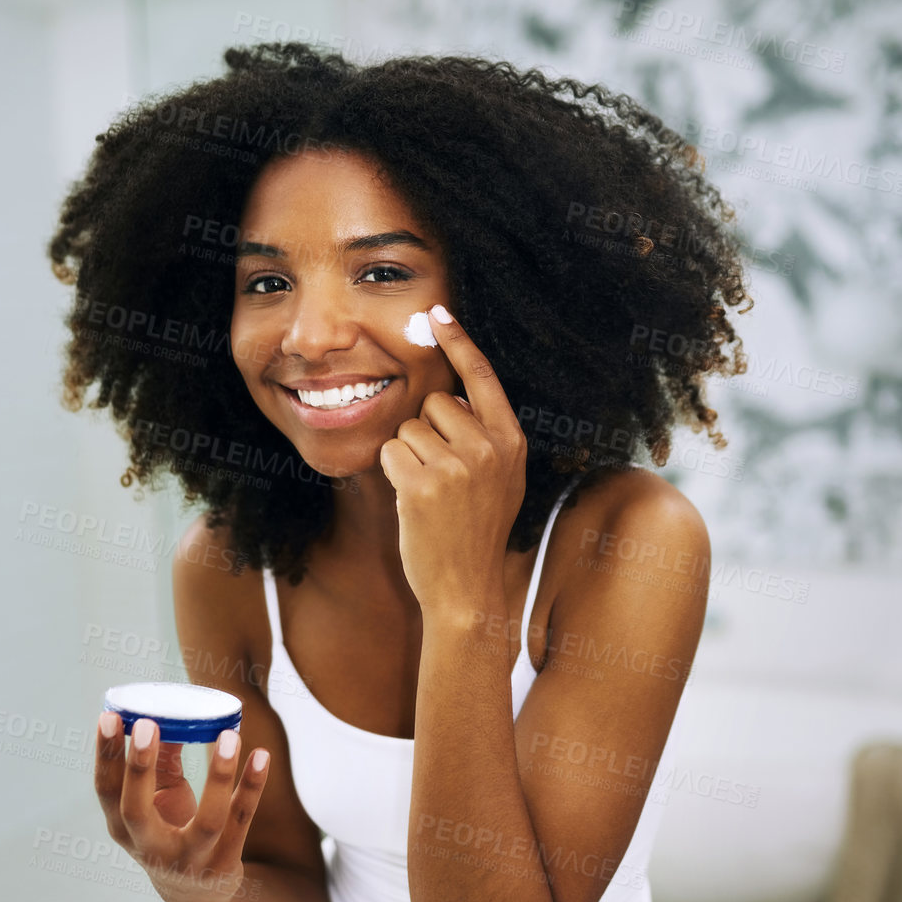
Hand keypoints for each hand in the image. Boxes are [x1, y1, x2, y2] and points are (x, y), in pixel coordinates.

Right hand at [94, 713, 269, 901]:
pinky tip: (261, 755)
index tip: (108, 716)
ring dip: (219, 775)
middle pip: (136, 810)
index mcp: (124, 829)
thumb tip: (170, 714)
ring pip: (207, 820)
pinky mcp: (224, 865)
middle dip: (139, 767)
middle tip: (146, 723)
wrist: (198, 894)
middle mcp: (150, 849)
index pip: (106, 791)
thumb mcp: (157, 801)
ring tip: (229, 734)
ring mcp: (189, 861)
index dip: (105, 755)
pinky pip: (242, 822)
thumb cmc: (171, 831)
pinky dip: (252, 787)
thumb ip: (161, 761)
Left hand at [378, 305, 527, 613]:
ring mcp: (456, 466)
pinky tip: (413, 501)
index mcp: (510, 441)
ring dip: (409, 455)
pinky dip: (393, 472)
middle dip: (428, 430)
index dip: (459, 341)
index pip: (482, 378)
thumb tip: (453, 394)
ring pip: (408, 428)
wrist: (466, 588)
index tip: (438, 313)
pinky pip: (391, 451)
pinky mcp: (421, 484)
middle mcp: (488, 448)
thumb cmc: (476, 531)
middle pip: (435, 402)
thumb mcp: (502, 479)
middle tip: (442, 476)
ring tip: (431, 493)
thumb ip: (486, 436)